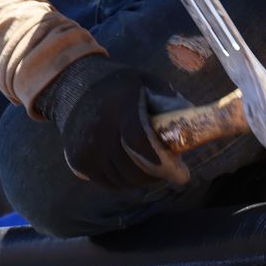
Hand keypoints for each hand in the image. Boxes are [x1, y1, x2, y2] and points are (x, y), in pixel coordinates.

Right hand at [43, 57, 183, 189]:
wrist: (73, 86)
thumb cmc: (119, 85)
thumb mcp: (146, 82)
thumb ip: (168, 101)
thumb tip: (192, 123)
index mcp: (120, 107)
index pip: (139, 142)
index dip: (162, 163)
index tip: (183, 175)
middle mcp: (99, 130)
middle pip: (133, 168)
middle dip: (157, 175)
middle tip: (171, 172)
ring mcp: (86, 148)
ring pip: (122, 180)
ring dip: (142, 179)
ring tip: (152, 168)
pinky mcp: (78, 161)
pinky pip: (108, 183)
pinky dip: (124, 180)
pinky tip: (131, 167)